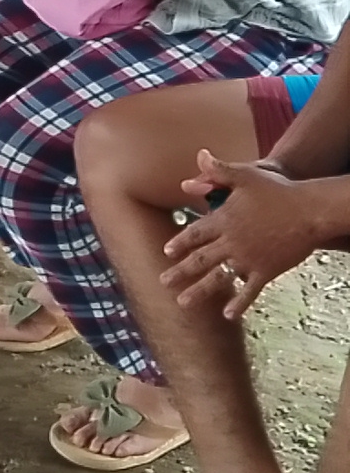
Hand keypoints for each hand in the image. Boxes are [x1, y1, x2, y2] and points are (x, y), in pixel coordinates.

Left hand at [161, 150, 326, 317]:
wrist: (308, 210)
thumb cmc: (277, 190)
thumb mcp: (245, 175)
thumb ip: (218, 171)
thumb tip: (199, 158)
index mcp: (224, 219)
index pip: (195, 233)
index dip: (180, 242)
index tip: (166, 252)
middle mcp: (231, 242)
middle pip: (200, 259)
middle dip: (180, 272)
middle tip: (164, 282)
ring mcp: (248, 259)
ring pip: (218, 278)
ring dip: (199, 291)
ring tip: (183, 303)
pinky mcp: (266, 270)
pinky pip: (249, 290)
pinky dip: (238, 303)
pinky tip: (227, 315)